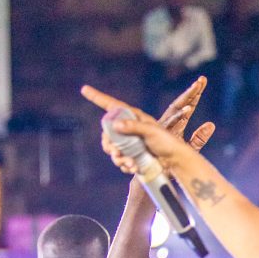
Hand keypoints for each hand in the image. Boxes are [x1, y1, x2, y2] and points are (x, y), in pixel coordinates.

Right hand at [81, 81, 210, 173]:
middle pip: (107, 133)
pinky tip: (133, 168)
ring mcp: (129, 141)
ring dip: (118, 158)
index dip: (97, 97)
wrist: (174, 159)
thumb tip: (115, 125)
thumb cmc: (166, 141)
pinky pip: (120, 159)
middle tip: (116, 153)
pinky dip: (124, 165)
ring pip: (113, 148)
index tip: (84, 89)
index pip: (112, 105)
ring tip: (130, 164)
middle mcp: (128, 127)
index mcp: (133, 116)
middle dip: (109, 145)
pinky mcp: (132, 153)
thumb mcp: (151, 132)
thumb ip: (134, 127)